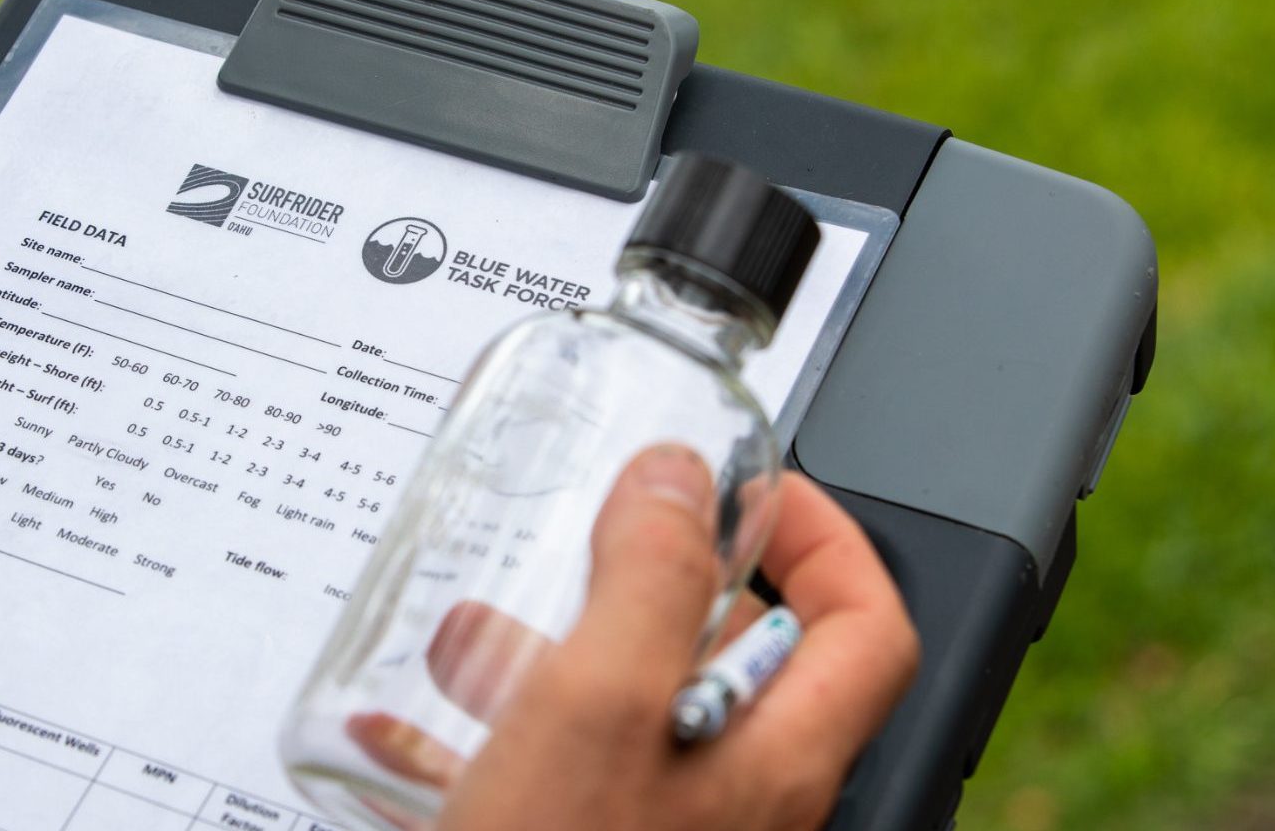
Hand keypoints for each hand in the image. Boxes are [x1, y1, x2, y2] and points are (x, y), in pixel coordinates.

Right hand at [349, 445, 918, 830]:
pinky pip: (546, 786)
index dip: (829, 538)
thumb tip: (681, 477)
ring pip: (630, 722)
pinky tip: (406, 735)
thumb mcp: (596, 706)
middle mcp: (734, 807)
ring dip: (555, 656)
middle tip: (593, 542)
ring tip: (470, 634)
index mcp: (775, 762)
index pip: (868, 627)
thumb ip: (649, 579)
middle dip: (657, 585)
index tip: (755, 488)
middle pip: (740, 664)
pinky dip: (485, 741)